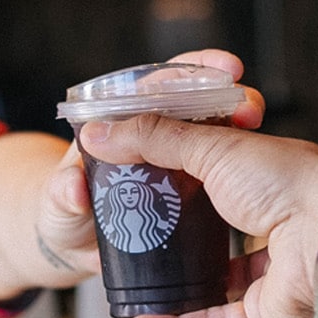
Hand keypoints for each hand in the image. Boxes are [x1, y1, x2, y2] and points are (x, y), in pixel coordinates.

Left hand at [32, 49, 265, 286]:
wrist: (75, 250)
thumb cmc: (61, 217)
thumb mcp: (57, 208)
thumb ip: (62, 197)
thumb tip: (72, 187)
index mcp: (119, 124)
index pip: (158, 84)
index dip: (190, 71)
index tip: (220, 66)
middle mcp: (154, 137)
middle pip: (196, 101)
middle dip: (228, 94)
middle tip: (249, 105)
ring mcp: (177, 163)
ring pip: (216, 132)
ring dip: (240, 124)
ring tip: (256, 127)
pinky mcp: (192, 191)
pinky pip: (222, 173)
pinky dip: (241, 166)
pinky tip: (260, 171)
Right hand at [78, 114, 317, 317]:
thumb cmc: (289, 180)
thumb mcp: (212, 148)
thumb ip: (154, 140)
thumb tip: (98, 134)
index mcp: (263, 173)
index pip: (213, 170)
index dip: (174, 172)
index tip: (129, 177)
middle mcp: (271, 219)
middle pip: (215, 227)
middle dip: (173, 233)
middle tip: (123, 235)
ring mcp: (272, 268)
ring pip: (215, 281)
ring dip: (171, 288)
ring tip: (128, 287)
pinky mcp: (270, 310)